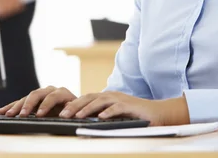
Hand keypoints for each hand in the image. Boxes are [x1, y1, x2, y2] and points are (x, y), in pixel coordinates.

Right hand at [0, 86, 77, 116]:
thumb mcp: (74, 112)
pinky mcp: (33, 101)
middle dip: (28, 105)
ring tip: (7, 114)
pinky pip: (21, 102)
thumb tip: (66, 114)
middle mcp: (50, 91)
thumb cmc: (74, 112)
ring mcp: (40, 94)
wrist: (72, 109)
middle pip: (37, 94)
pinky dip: (12, 106)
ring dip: (16, 106)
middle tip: (21, 114)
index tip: (40, 115)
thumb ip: (70, 111)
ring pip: (27, 98)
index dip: (46, 105)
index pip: (52, 96)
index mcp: (61, 93)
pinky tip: (2, 111)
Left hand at [57, 91, 189, 126]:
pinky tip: (100, 118)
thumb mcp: (115, 114)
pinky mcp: (130, 106)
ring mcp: (121, 100)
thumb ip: (101, 115)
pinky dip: (108, 112)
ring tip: (76, 116)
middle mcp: (112, 96)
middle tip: (62, 114)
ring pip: (100, 101)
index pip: (86, 99)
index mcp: (107, 98)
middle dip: (75, 106)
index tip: (59, 112)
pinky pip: (117, 108)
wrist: (158, 113)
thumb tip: (83, 120)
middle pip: (90, 98)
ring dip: (87, 108)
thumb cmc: (135, 115)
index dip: (73, 104)